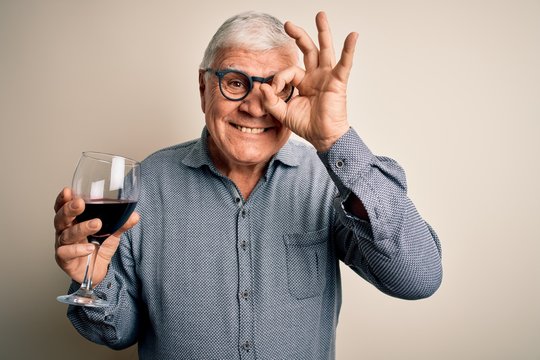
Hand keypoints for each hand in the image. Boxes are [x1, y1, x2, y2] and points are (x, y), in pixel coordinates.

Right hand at [53, 187, 139, 284]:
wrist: (97, 271)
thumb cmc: (99, 248)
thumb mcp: (113, 234)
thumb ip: (122, 224)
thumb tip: (135, 215)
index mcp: (73, 221)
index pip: (63, 207)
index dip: (63, 199)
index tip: (68, 190)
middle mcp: (65, 231)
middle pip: (61, 218)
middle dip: (69, 209)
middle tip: (80, 203)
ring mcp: (63, 245)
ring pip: (66, 235)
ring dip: (81, 228)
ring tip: (96, 224)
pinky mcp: (64, 260)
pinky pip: (66, 253)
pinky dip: (78, 249)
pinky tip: (89, 247)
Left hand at [261, 11, 357, 151]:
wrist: (323, 137)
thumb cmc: (307, 126)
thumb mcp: (283, 113)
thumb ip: (271, 101)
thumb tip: (262, 87)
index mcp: (303, 82)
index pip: (288, 71)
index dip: (278, 79)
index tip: (273, 91)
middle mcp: (315, 76)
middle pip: (308, 50)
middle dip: (299, 36)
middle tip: (288, 24)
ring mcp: (327, 77)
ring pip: (324, 50)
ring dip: (323, 32)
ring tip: (320, 16)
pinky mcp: (337, 82)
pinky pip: (344, 63)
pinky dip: (348, 50)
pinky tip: (352, 36)